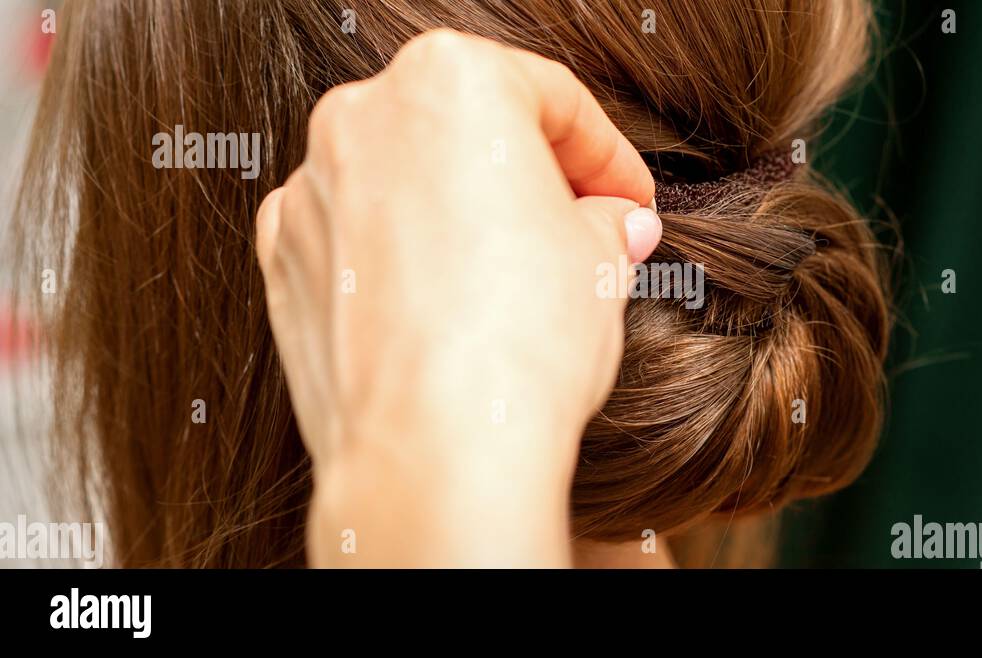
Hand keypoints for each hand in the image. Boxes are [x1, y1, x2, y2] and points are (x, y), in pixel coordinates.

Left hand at [254, 29, 659, 565]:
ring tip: (517, 280)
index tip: (628, 201)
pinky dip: (403, 258)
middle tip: (584, 230)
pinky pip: (360, 237)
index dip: (608, 158)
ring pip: (408, 181)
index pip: (552, 100)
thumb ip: (603, 222)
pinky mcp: (285, 260)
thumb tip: (613, 225)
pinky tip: (449, 310)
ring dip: (464, 216)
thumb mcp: (599, 261)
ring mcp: (312, 189)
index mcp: (450, 80)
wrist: (432, 453)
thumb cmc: (520, 341)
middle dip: (532, 178)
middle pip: (469, 130)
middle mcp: (362, 116)